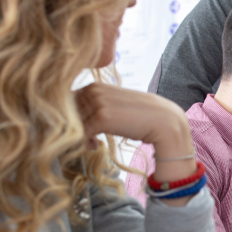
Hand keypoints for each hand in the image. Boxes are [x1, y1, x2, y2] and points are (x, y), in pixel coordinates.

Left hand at [75, 83, 192, 155]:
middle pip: (67, 113)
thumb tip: (77, 117)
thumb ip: (97, 105)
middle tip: (88, 139)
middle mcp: (94, 91)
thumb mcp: (116, 104)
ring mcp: (97, 103)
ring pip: (73, 124)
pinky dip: (84, 143)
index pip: (69, 102)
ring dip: (79, 137)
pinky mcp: (102, 118)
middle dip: (73, 128)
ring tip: (93, 143)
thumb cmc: (141, 115)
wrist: (164, 122)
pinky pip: (81, 133)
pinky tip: (96, 146)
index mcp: (95, 85)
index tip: (83, 129)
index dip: (71, 118)